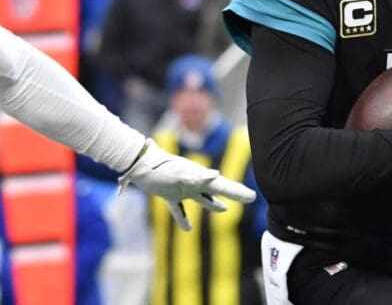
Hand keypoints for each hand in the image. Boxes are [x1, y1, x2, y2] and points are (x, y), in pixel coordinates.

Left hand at [118, 139, 256, 230]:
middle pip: (218, 190)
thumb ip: (195, 177)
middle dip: (233, 194)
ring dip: (213, 204)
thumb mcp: (178, 172)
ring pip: (202, 198)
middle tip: (249, 197)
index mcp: (199, 176)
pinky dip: (183, 217)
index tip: (252, 197)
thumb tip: (214, 176)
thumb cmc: (159, 166)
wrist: (139, 162)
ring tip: (224, 209)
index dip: (238, 192)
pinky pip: (178, 208)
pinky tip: (188, 229)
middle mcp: (194, 182)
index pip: (223, 186)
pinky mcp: (169, 193)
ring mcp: (182, 188)